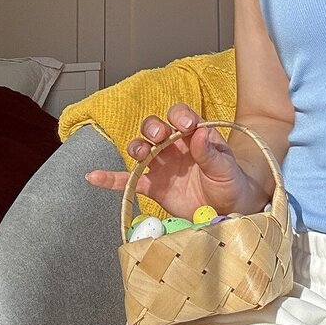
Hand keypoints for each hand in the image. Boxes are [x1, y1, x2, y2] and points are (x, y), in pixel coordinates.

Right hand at [84, 102, 252, 219]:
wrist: (230, 209)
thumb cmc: (231, 182)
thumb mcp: (225, 167)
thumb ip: (211, 152)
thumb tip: (199, 133)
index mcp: (194, 134)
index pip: (180, 115)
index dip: (179, 116)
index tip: (185, 126)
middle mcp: (174, 145)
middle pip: (154, 128)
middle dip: (153, 128)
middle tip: (160, 136)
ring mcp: (161, 164)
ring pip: (141, 148)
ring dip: (137, 147)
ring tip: (141, 154)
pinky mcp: (153, 185)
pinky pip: (129, 180)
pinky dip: (111, 179)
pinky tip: (94, 177)